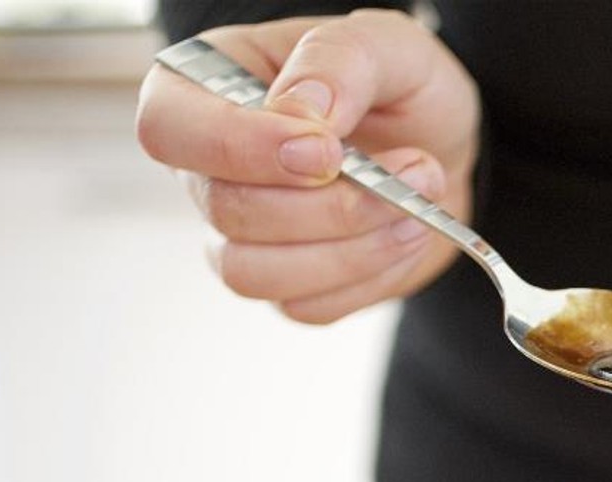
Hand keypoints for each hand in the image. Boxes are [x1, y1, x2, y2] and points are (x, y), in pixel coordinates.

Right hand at [136, 9, 478, 323]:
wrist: (443, 151)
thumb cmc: (400, 89)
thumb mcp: (386, 45)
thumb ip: (338, 61)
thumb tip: (300, 112)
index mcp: (206, 88)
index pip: (169, 128)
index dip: (240, 148)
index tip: (328, 150)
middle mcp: (208, 168)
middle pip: (228, 210)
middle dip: (333, 205)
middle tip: (417, 169)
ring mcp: (241, 236)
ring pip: (257, 274)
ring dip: (353, 249)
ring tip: (416, 209)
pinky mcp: (286, 286)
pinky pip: (309, 306)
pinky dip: (369, 277)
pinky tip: (403, 235)